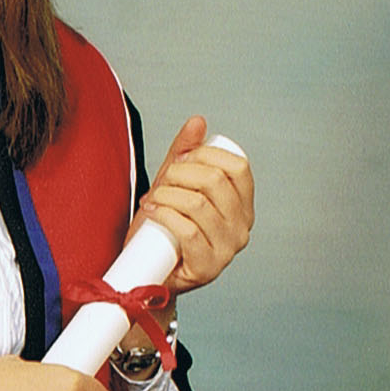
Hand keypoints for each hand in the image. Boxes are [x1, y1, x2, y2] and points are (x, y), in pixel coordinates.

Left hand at [131, 115, 253, 293]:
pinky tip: (152, 212)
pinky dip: (164, 214)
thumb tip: (198, 121)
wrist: (147, 268)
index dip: (207, 155)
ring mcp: (227, 250)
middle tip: (162, 182)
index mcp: (242, 205)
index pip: (239, 167)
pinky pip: (187, 230)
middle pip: (215, 182)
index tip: (182, 160)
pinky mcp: (206, 268)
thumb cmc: (163, 225)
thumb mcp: (174, 184)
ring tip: (153, 199)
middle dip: (180, 173)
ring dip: (167, 194)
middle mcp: (242, 228)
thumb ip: (186, 153)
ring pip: (197, 204)